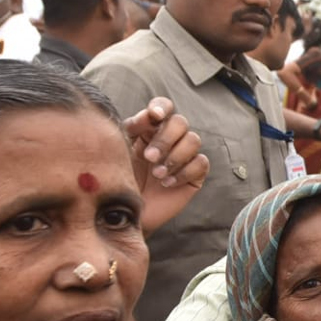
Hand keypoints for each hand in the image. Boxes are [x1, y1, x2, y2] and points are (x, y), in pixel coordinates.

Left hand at [124, 97, 209, 235]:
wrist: (125, 212)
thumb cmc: (119, 180)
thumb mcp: (121, 150)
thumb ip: (133, 128)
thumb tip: (151, 115)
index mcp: (151, 128)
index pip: (164, 107)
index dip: (162, 107)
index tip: (154, 117)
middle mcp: (170, 139)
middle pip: (181, 122)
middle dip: (165, 139)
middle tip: (149, 158)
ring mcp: (184, 156)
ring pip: (194, 140)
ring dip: (175, 156)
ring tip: (157, 174)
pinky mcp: (195, 174)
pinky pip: (201, 163)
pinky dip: (184, 172)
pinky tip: (168, 183)